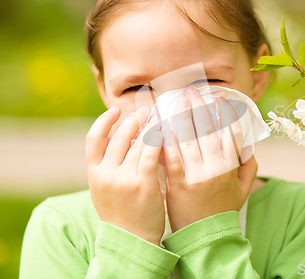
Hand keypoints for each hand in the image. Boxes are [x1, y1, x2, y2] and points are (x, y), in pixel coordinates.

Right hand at [85, 106, 164, 244]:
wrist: (132, 240)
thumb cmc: (121, 212)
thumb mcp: (104, 189)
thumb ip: (107, 165)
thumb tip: (116, 136)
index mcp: (94, 174)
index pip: (93, 139)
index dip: (104, 121)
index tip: (115, 110)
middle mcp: (106, 174)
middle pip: (119, 137)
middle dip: (133, 120)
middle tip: (146, 110)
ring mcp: (124, 179)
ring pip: (137, 143)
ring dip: (149, 126)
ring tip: (158, 117)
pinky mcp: (144, 185)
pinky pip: (151, 155)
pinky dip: (158, 140)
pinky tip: (165, 132)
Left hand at [162, 87, 257, 232]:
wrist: (206, 237)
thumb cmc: (224, 210)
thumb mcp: (243, 189)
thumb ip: (249, 166)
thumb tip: (248, 144)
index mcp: (231, 167)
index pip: (230, 133)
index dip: (225, 114)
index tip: (219, 99)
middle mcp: (215, 168)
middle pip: (208, 130)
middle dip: (200, 108)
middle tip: (193, 92)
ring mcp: (196, 174)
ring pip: (190, 139)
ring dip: (184, 116)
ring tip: (178, 100)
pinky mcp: (177, 183)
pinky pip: (171, 155)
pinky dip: (168, 138)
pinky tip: (164, 124)